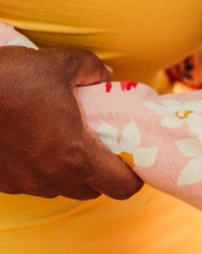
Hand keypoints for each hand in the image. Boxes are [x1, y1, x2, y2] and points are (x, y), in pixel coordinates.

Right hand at [0, 45, 142, 200]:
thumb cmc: (11, 77)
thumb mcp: (62, 63)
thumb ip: (93, 70)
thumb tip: (106, 77)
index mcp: (76, 155)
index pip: (121, 187)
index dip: (135, 178)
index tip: (136, 162)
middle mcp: (51, 177)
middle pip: (93, 191)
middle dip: (103, 173)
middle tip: (104, 146)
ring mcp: (24, 183)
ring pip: (61, 187)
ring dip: (71, 172)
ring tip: (68, 141)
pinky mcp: (2, 182)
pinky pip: (33, 182)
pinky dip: (42, 169)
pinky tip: (36, 142)